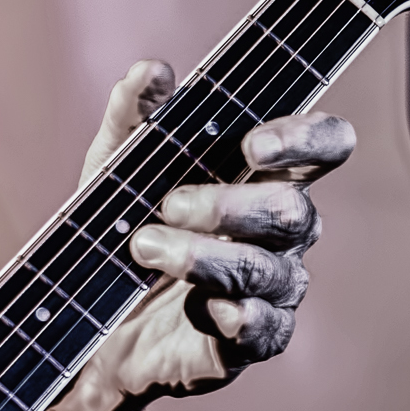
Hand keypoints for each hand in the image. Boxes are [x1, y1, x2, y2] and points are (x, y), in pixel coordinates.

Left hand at [0, 60, 352, 410]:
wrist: (86, 322)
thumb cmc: (116, 230)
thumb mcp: (112, 169)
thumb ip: (132, 119)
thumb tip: (151, 70)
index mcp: (264, 177)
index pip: (323, 147)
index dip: (305, 139)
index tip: (253, 144)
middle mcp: (282, 232)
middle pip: (293, 210)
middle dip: (228, 205)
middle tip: (167, 204)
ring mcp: (273, 288)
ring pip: (269, 269)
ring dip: (205, 256)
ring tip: (143, 248)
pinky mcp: (252, 340)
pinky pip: (263, 328)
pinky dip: (233, 314)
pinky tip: (200, 305)